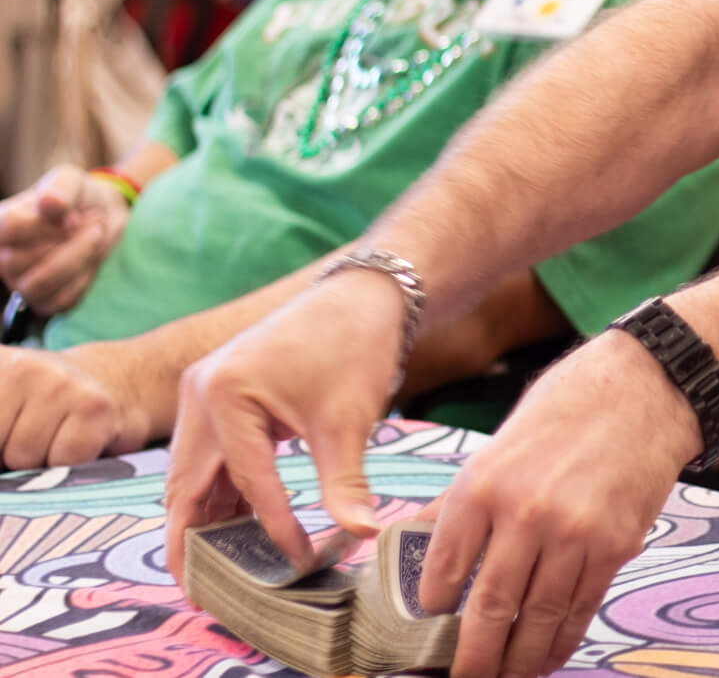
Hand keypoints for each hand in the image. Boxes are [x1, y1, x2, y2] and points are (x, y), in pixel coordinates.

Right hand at [0, 165, 130, 312]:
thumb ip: (61, 187)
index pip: (6, 229)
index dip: (41, 224)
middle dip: (66, 241)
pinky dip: (84, 278)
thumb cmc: (80, 198)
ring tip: (94, 236)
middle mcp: (4, 257)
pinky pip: (62, 300)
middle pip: (18, 261)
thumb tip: (49, 204)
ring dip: (77, 259)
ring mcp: (22, 283)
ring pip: (39, 284)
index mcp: (3, 223)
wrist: (105, 218)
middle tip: (90, 224)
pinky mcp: (46, 302)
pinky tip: (91, 259)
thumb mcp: (73, 181)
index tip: (68, 214)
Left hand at [0, 344, 150, 467]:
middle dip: (8, 454)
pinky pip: (65, 461)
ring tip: (55, 438)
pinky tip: (80, 441)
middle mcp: (20, 368)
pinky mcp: (95, 407)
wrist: (119, 380)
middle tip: (30, 437)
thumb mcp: (4, 402)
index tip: (9, 440)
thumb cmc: (46, 403)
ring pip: (25, 458)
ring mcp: (60, 384)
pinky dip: (72, 463)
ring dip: (41, 462)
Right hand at [164, 269, 405, 584]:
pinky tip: (238, 530)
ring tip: (222, 570)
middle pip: (187, 484)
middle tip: (205, 591)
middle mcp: (198, 394)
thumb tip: (361, 533)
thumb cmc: (354, 346)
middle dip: (194, 540)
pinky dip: (221, 494)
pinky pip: (208, 459)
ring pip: (192, 475)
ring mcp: (201, 396)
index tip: (296, 559)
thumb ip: (345, 482)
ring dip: (206, 519)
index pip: (244, 480)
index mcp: (223, 394)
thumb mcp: (349, 420)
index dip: (271, 525)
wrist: (361, 296)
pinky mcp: (216, 400)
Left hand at [421, 327, 699, 677]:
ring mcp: (575, 532)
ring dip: (520, 659)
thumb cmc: (567, 409)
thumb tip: (413, 544)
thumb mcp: (498, 445)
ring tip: (507, 677)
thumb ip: (459, 501)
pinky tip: (549, 655)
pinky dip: (563, 638)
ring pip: (539, 617)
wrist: (645, 388)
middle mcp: (525, 513)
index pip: (442, 569)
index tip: (427, 633)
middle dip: (473, 658)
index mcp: (483, 485)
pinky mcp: (616, 544)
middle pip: (489, 608)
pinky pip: (582, 606)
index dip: (430, 613)